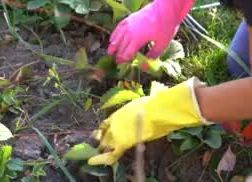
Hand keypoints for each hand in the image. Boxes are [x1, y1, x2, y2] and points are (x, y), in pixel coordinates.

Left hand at [88, 77, 210, 165]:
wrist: (158, 109)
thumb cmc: (156, 103)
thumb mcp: (150, 100)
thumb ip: (151, 99)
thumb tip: (161, 90)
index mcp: (120, 112)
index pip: (107, 123)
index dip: (105, 130)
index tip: (102, 134)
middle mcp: (115, 121)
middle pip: (104, 134)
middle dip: (101, 141)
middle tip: (97, 148)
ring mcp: (117, 131)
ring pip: (104, 144)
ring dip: (100, 151)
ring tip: (93, 158)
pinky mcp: (122, 141)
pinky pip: (110, 154)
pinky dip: (100, 159)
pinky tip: (90, 162)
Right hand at [108, 0, 204, 63]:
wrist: (166, 8)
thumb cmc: (166, 26)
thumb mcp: (162, 44)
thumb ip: (153, 55)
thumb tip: (146, 63)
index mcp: (138, 40)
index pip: (127, 53)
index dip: (124, 60)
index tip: (122, 64)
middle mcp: (130, 32)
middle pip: (121, 46)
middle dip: (118, 54)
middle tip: (117, 61)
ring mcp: (128, 24)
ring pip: (117, 37)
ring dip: (113, 45)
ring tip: (110, 52)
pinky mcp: (129, 18)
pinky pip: (118, 28)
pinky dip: (114, 34)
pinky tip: (112, 38)